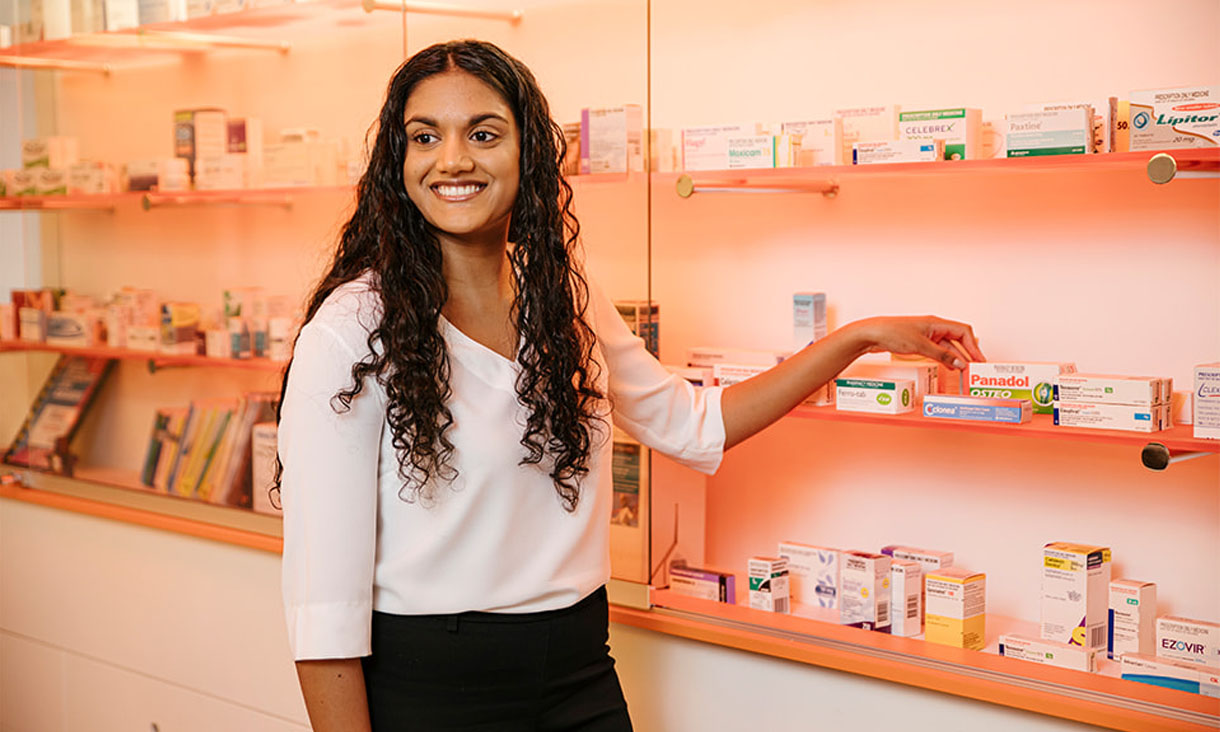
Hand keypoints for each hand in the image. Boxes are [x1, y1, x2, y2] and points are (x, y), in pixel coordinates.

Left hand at [849, 316, 984, 369]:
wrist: (871, 334)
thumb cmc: (892, 333)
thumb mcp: (921, 346)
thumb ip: (942, 356)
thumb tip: (960, 363)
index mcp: (936, 323)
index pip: (963, 332)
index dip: (974, 346)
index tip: (979, 360)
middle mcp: (933, 327)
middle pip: (958, 339)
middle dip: (968, 353)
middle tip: (974, 368)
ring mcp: (926, 335)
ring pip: (947, 346)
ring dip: (956, 358)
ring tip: (964, 371)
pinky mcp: (918, 343)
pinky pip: (937, 350)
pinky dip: (945, 359)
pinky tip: (949, 367)